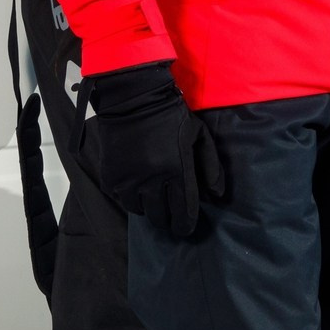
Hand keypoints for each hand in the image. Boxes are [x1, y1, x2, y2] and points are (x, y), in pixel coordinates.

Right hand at [81, 60, 224, 236]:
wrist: (134, 101)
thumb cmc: (172, 117)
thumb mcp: (200, 136)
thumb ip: (211, 166)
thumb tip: (218, 195)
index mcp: (177, 170)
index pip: (183, 212)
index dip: (186, 225)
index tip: (187, 228)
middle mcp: (152, 181)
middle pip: (161, 218)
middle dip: (168, 220)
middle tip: (172, 215)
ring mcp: (129, 181)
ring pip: (141, 212)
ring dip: (150, 209)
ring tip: (155, 199)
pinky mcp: (112, 178)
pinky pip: (123, 201)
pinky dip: (132, 199)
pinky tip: (139, 188)